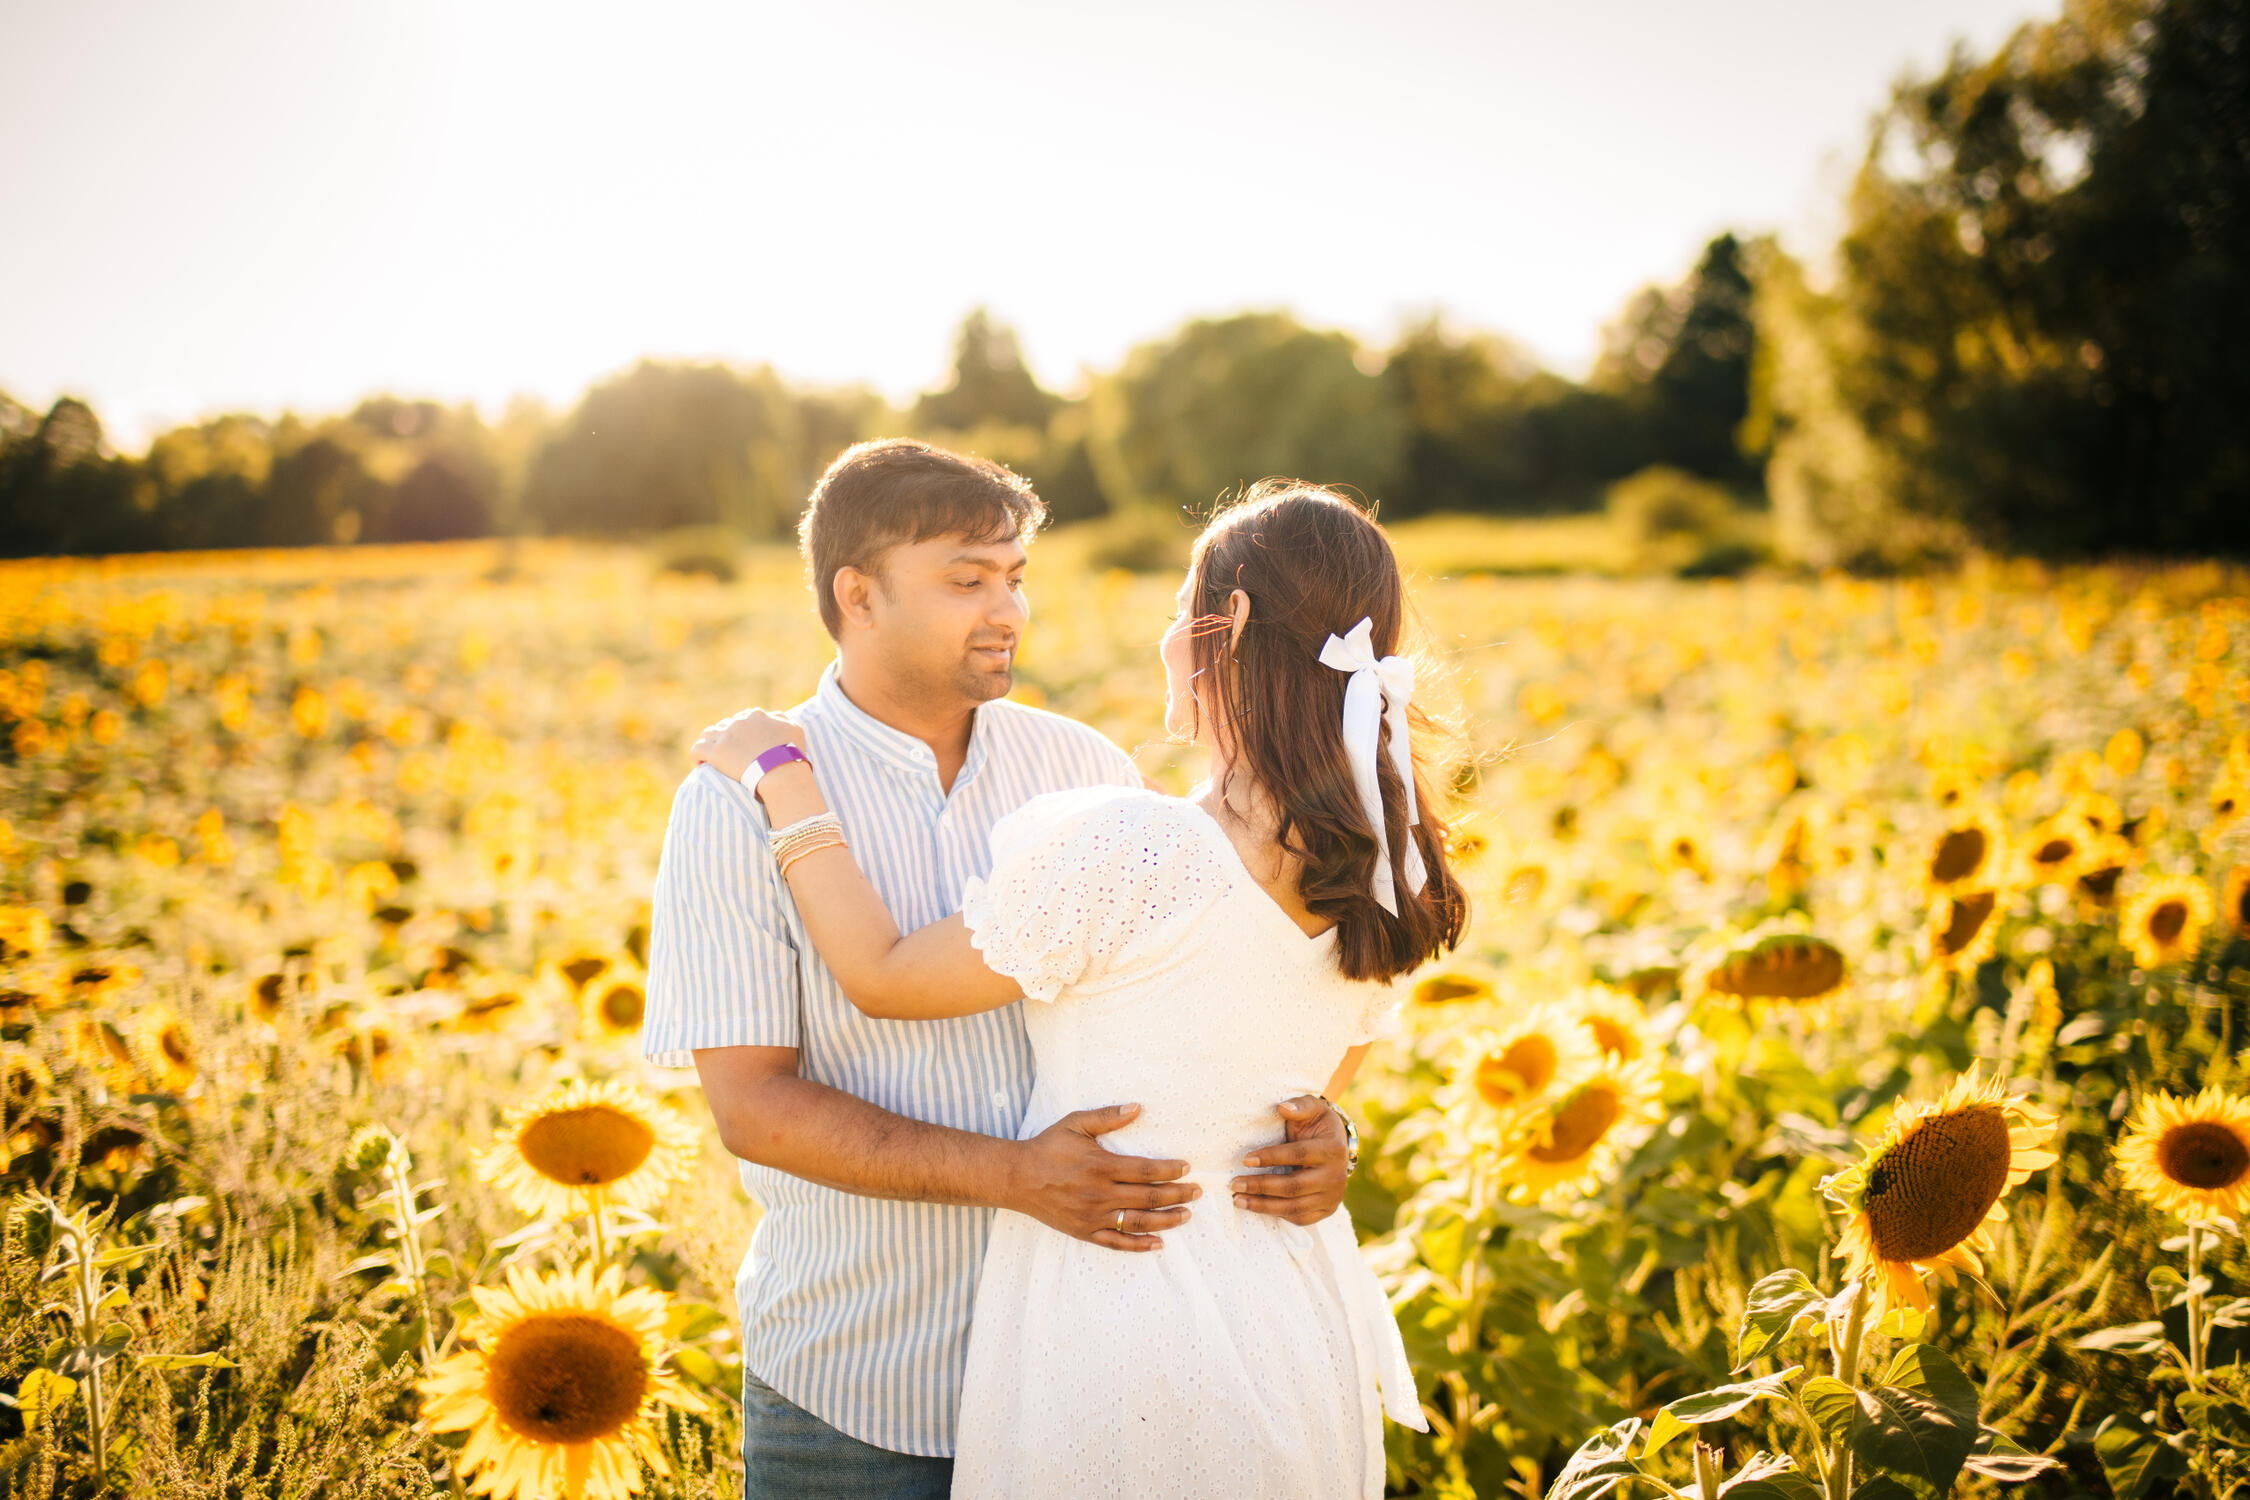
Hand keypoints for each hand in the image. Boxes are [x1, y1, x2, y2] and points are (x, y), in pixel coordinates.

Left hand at [690, 709, 805, 782]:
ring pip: (708, 734)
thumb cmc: (791, 753)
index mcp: (755, 716)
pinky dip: (698, 756)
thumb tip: (774, 716)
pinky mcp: (715, 752)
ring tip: (712, 756)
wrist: (781, 771)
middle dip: (727, 737)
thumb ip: (782, 718)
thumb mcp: (795, 729)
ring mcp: (725, 736)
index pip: (744, 717)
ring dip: (710, 743)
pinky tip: (702, 765)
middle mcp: (738, 722)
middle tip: (731, 753)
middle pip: (725, 725)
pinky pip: (697, 750)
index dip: (743, 730)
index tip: (745, 742)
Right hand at [1004, 1103, 1197, 1252]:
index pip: (1146, 1171)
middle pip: (1149, 1198)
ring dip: (1166, 1220)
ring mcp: (1093, 1216)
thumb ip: (1108, 1116)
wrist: (1017, 1177)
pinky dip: (1139, 1245)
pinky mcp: (1085, 1232)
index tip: (1186, 1168)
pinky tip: (1158, 1243)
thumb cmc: (1048, 1147)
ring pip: (1138, 1222)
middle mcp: (1100, 1194)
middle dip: (1177, 1195)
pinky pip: (1117, 1243)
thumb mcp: (1075, 1123)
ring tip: (1186, 1215)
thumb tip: (1138, 1107)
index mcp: (1101, 1166)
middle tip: (1197, 1192)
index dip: (1170, 1170)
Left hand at [1232, 1096, 1347, 1225]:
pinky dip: (1277, 1214)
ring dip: (1263, 1205)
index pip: (1298, 1155)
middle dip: (1261, 1186)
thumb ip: (1300, 1106)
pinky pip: (1299, 1218)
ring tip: (1238, 1200)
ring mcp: (1332, 1196)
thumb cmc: (1318, 1125)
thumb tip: (1283, 1108)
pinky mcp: (1327, 1210)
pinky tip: (1257, 1206)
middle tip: (1234, 1184)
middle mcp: (1335, 1176)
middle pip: (1293, 1186)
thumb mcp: (1313, 1108)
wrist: (1338, 1146)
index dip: (1271, 1157)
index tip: (1245, 1160)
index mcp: (1332, 1149)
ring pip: (1294, 1207)